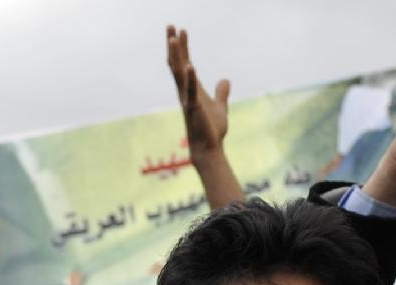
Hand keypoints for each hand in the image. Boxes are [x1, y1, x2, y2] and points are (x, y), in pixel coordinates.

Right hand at [167, 25, 230, 160]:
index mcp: (191, 89)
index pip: (184, 63)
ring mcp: (187, 100)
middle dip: (174, 45)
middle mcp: (185, 92)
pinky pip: (190, 91)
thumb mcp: (220, 107)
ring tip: (173, 38)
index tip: (181, 30)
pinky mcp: (193, 109)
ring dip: (177, 55)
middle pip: (176, 64)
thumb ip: (221, 92)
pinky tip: (190, 64)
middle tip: (170, 25)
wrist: (209, 148)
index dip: (183, 47)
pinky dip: (190, 78)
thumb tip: (225, 79)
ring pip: (179, 74)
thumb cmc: (211, 130)